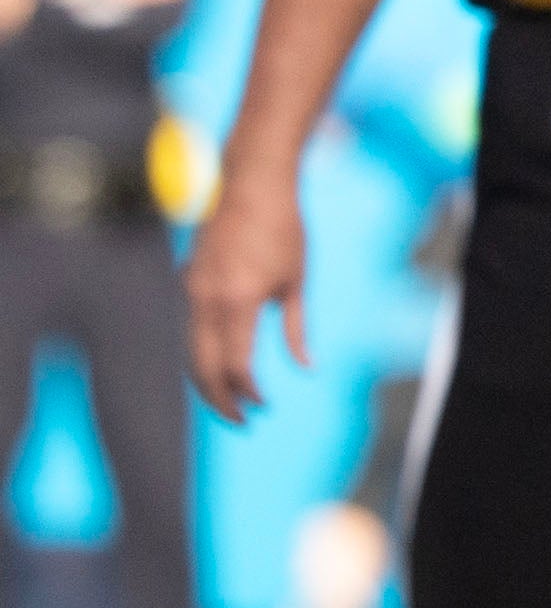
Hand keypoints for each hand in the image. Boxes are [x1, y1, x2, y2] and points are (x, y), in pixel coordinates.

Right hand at [185, 160, 308, 417]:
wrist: (252, 185)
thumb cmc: (284, 229)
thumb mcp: (297, 281)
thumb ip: (296, 329)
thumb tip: (306, 368)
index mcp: (237, 301)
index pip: (234, 364)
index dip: (247, 392)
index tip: (264, 406)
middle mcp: (205, 299)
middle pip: (202, 366)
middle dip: (219, 399)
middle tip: (241, 422)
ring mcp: (191, 289)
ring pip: (191, 350)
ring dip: (206, 381)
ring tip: (230, 402)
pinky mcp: (187, 281)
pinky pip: (190, 328)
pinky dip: (201, 354)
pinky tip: (219, 366)